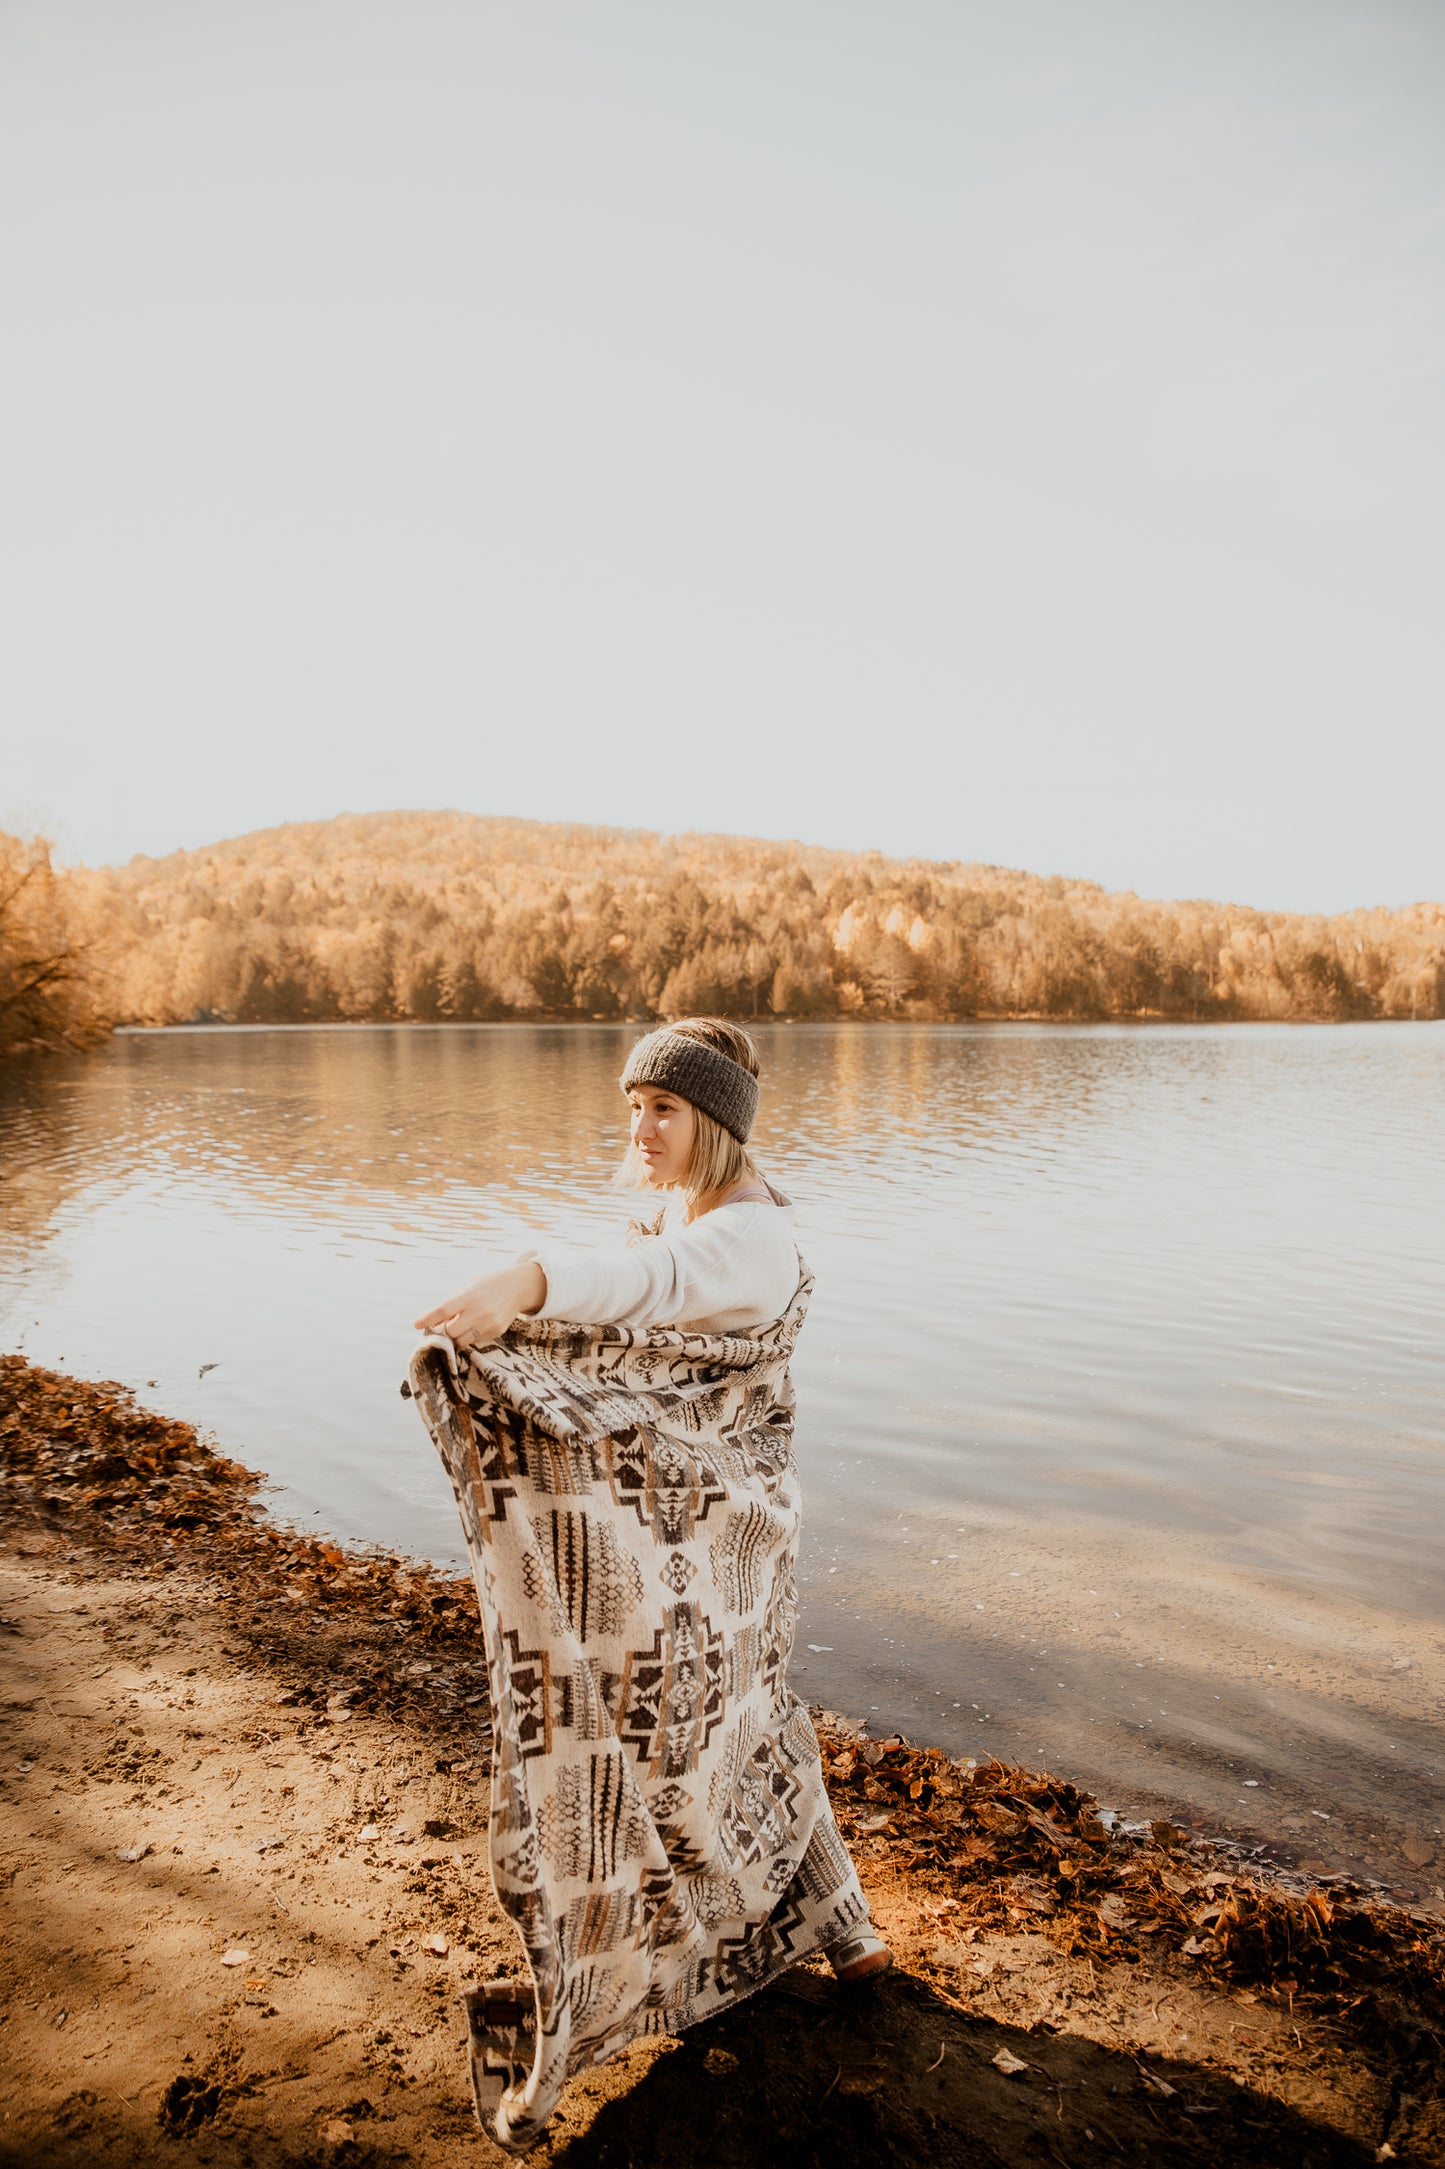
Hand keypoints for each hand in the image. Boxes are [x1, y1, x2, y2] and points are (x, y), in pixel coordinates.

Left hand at [414, 1261, 545, 1348]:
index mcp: (469, 1296)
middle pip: (451, 1331)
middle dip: (445, 1330)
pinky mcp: (497, 1332)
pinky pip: (476, 1341)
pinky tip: (477, 1324)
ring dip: (457, 1336)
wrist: (518, 1286)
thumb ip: (453, 1304)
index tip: (416, 1324)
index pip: (443, 1310)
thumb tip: (434, 1322)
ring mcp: (490, 1323)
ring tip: (461, 1325)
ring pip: (462, 1341)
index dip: (428, 1319)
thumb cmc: (488, 1284)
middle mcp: (480, 1311)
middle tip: (445, 1325)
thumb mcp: (469, 1287)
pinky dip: (471, 1336)